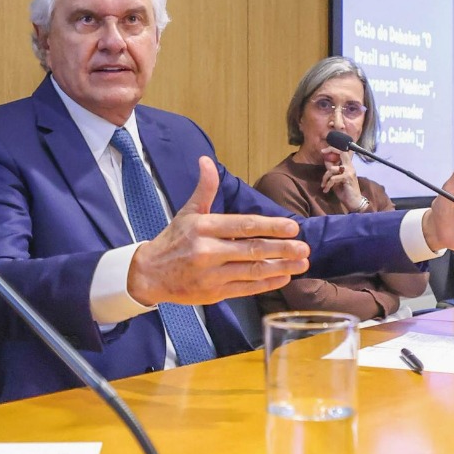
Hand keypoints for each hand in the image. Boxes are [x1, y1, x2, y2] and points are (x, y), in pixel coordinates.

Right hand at [128, 156, 308, 304]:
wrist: (149, 274)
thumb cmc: (173, 240)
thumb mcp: (187, 212)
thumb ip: (204, 189)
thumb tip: (206, 160)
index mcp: (204, 227)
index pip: (243, 226)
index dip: (270, 227)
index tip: (292, 227)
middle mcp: (208, 251)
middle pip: (252, 250)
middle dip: (282, 249)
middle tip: (304, 247)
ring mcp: (212, 274)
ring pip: (252, 271)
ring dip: (280, 268)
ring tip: (302, 263)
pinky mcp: (214, 293)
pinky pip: (246, 289)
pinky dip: (267, 284)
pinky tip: (284, 277)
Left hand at [320, 147, 367, 209]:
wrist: (354, 202)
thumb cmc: (345, 191)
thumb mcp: (336, 179)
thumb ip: (332, 170)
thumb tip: (325, 159)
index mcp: (348, 165)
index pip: (342, 152)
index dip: (333, 149)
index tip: (323, 151)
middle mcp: (350, 166)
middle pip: (342, 152)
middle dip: (331, 151)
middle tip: (322, 152)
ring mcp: (349, 172)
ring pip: (332, 169)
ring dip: (325, 177)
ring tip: (324, 185)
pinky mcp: (347, 178)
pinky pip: (333, 178)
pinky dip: (328, 184)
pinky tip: (326, 190)